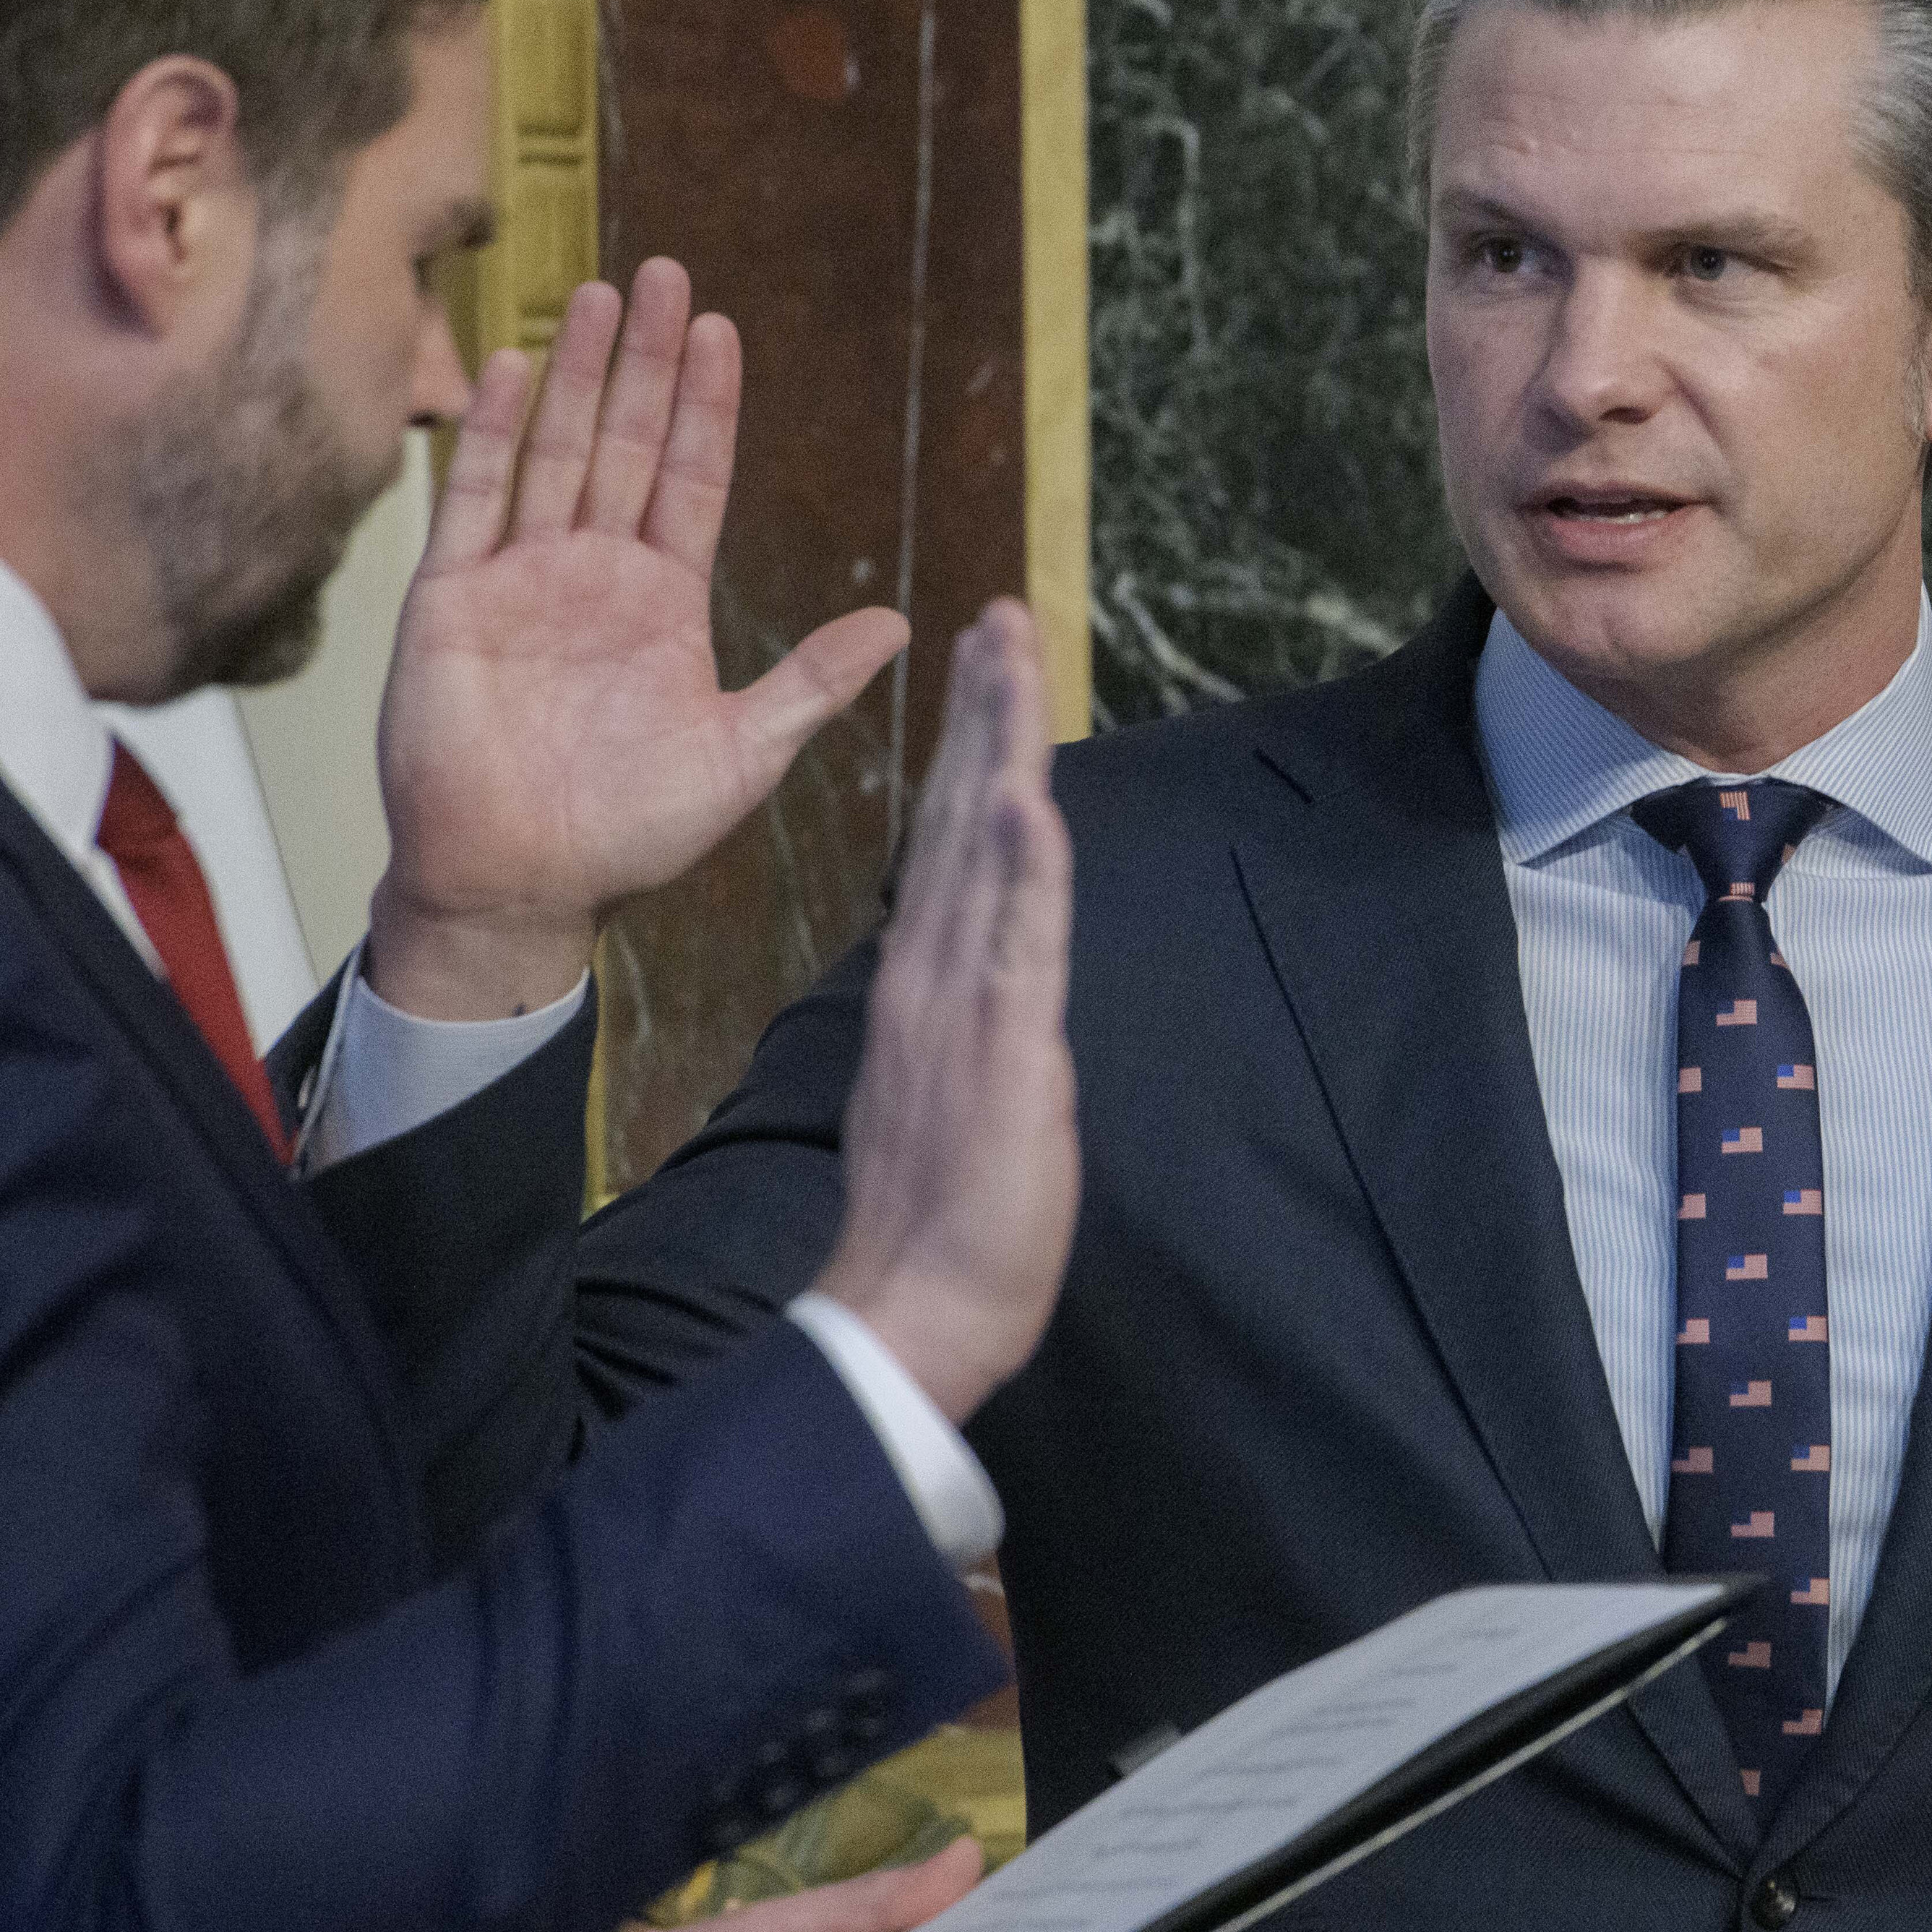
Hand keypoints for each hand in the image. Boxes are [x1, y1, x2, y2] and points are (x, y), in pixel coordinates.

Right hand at [368, 262, 913, 1018]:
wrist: (521, 887)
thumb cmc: (630, 834)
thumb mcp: (744, 753)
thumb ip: (812, 682)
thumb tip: (899, 623)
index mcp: (665, 604)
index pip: (694, 479)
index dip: (710, 405)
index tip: (724, 331)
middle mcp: (595, 575)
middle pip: (628, 443)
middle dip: (648, 360)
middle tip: (668, 273)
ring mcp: (522, 579)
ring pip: (556, 451)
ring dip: (580, 375)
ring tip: (600, 293)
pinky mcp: (454, 599)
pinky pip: (474, 500)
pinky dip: (494, 434)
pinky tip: (517, 370)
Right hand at [811, 603, 1077, 1422]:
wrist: (911, 1315)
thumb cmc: (943, 1225)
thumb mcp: (963, 1098)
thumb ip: (973, 1031)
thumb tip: (995, 994)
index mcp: (926, 987)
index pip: (951, 845)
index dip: (970, 752)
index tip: (986, 669)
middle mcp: (934, 974)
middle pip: (961, 816)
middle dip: (984, 712)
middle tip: (998, 616)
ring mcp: (961, 1002)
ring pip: (986, 849)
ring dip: (1001, 746)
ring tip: (1009, 653)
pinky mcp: (999, 1047)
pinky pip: (1013, 939)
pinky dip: (1019, 864)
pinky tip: (1021, 795)